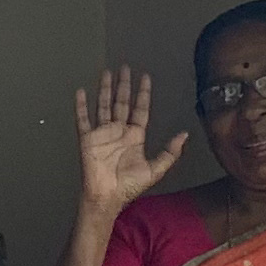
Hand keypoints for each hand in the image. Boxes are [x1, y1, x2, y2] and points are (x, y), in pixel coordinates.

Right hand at [74, 66, 188, 216]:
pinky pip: (83, 119)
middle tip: (125, 68)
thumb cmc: (129, 187)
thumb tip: (184, 135)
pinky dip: (81, 106)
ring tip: (106, 73)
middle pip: (122, 103)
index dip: (143, 93)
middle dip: (124, 85)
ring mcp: (102, 134)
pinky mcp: (88, 139)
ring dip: (105, 90)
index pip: (140, 110)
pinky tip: (80, 92)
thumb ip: (170, 152)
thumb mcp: (155, 169)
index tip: (145, 77)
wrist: (106, 197)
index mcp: (134, 137)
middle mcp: (118, 132)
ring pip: (104, 106)